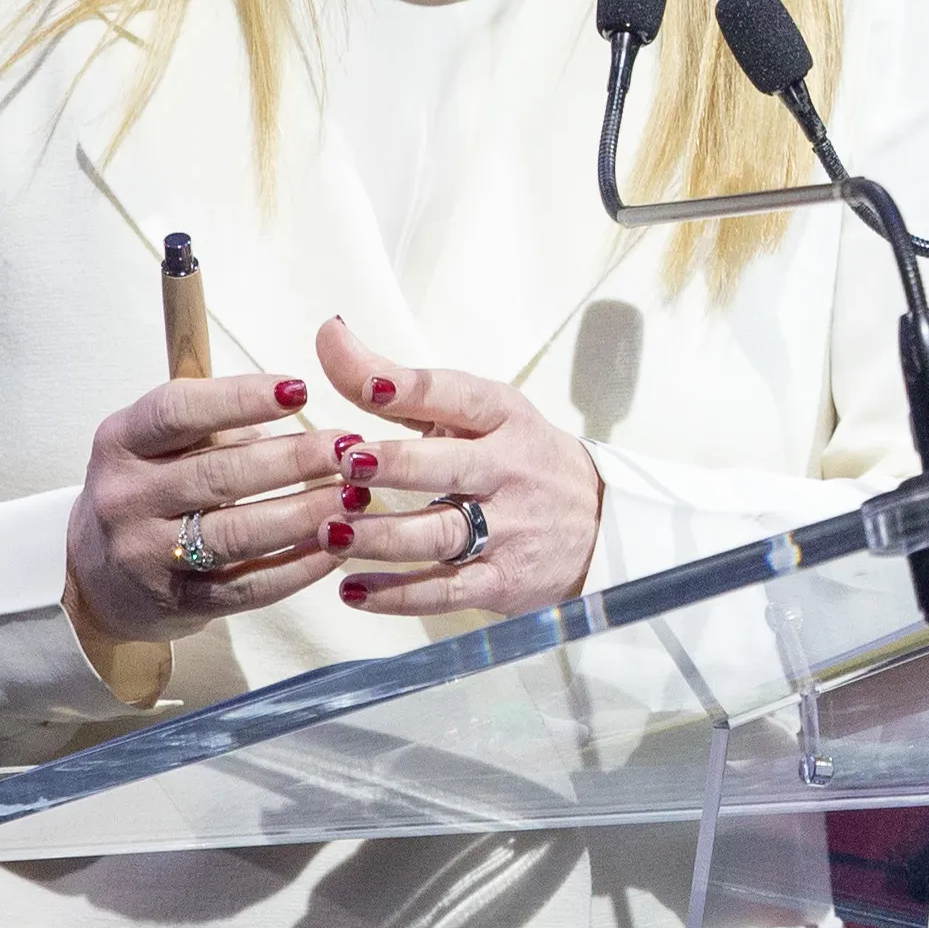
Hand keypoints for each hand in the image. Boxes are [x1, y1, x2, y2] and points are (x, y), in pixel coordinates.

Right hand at [66, 369, 342, 654]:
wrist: (93, 577)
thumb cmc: (149, 490)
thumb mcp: (159, 444)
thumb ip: (218, 424)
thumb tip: (296, 411)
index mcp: (121, 442)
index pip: (179, 412)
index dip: (241, 397)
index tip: (300, 389)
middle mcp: (125, 497)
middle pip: (219, 474)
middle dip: (294, 459)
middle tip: (349, 449)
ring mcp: (146, 555)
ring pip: (238, 533)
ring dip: (306, 513)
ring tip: (355, 496)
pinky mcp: (175, 602)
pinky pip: (247, 586)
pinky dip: (298, 566)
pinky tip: (337, 547)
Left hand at [308, 314, 605, 619]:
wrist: (598, 523)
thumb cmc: (514, 458)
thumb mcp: (474, 414)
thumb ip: (397, 382)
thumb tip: (330, 333)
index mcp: (503, 418)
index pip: (459, 396)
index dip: (413, 390)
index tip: (370, 387)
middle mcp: (510, 470)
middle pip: (451, 466)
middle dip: (398, 465)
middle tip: (348, 464)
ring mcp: (510, 529)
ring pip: (442, 534)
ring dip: (384, 536)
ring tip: (332, 532)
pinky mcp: (502, 581)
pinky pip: (447, 591)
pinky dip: (397, 594)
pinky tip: (352, 589)